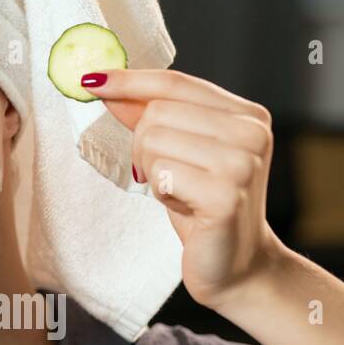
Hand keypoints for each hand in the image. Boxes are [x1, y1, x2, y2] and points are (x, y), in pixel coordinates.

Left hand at [83, 68, 280, 307]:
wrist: (236, 264)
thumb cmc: (202, 205)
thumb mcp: (176, 152)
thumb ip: (148, 115)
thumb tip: (103, 83)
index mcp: (247, 115)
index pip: (176, 83)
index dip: (130, 80)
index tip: (91, 80)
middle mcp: (252, 133)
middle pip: (157, 112)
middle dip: (143, 146)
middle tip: (166, 175)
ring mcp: (242, 164)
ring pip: (154, 140)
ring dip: (152, 171)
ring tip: (179, 191)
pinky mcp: (227, 196)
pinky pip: (162, 174)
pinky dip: (161, 192)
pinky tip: (185, 207)